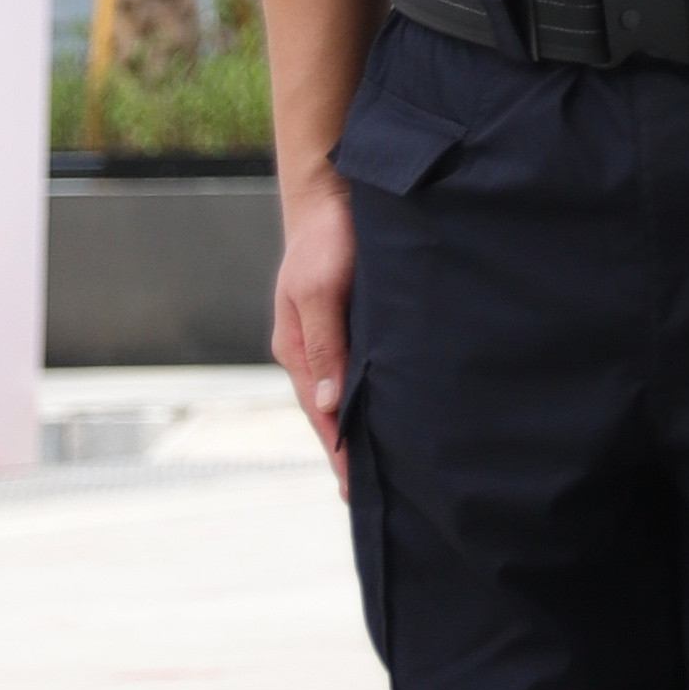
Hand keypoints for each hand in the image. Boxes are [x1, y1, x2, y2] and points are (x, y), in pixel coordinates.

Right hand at [271, 161, 357, 490]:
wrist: (332, 189)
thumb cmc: (327, 235)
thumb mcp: (321, 288)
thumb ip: (325, 344)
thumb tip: (329, 403)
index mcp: (297, 349)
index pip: (321, 415)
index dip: (340, 454)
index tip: (357, 494)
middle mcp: (311, 349)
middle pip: (331, 412)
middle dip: (349, 452)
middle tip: (375, 500)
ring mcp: (329, 336)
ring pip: (344, 392)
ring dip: (361, 425)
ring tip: (388, 467)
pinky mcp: (350, 320)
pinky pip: (358, 368)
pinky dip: (369, 394)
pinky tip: (391, 407)